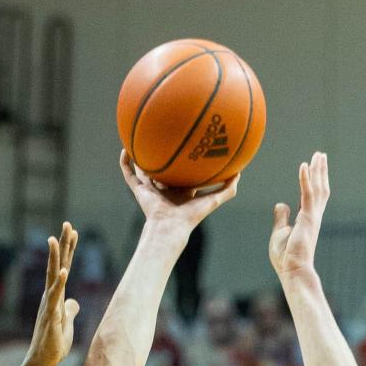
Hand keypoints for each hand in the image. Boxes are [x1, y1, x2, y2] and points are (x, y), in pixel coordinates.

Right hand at [20, 222, 79, 365]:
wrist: (41, 364)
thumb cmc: (52, 345)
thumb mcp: (65, 324)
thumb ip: (69, 310)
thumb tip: (74, 302)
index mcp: (55, 297)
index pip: (63, 268)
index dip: (68, 250)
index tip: (73, 230)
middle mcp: (49, 297)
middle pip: (56, 266)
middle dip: (62, 245)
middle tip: (66, 224)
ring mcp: (48, 307)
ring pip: (51, 277)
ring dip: (54, 258)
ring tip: (55, 239)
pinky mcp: (49, 319)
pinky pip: (54, 299)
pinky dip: (58, 285)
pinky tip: (63, 272)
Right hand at [119, 149, 237, 233]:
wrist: (170, 227)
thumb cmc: (191, 216)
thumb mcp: (214, 200)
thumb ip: (227, 189)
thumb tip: (240, 172)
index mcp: (181, 191)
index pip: (182, 174)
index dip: (185, 163)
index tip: (187, 147)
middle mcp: (165, 189)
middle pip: (162, 170)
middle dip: (163, 158)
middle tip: (164, 138)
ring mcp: (151, 190)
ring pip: (143, 171)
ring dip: (141, 157)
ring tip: (139, 139)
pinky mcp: (139, 191)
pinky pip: (129, 175)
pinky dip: (125, 163)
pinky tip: (125, 149)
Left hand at [269, 151, 329, 281]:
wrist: (293, 270)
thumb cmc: (286, 257)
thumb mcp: (279, 233)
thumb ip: (281, 218)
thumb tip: (281, 204)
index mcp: (307, 220)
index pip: (312, 196)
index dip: (314, 181)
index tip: (314, 166)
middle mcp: (313, 216)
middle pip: (319, 188)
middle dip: (320, 171)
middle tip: (321, 155)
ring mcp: (312, 216)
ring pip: (317, 188)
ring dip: (317, 170)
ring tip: (318, 155)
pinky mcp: (308, 218)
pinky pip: (307, 194)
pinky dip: (305, 179)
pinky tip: (304, 165)